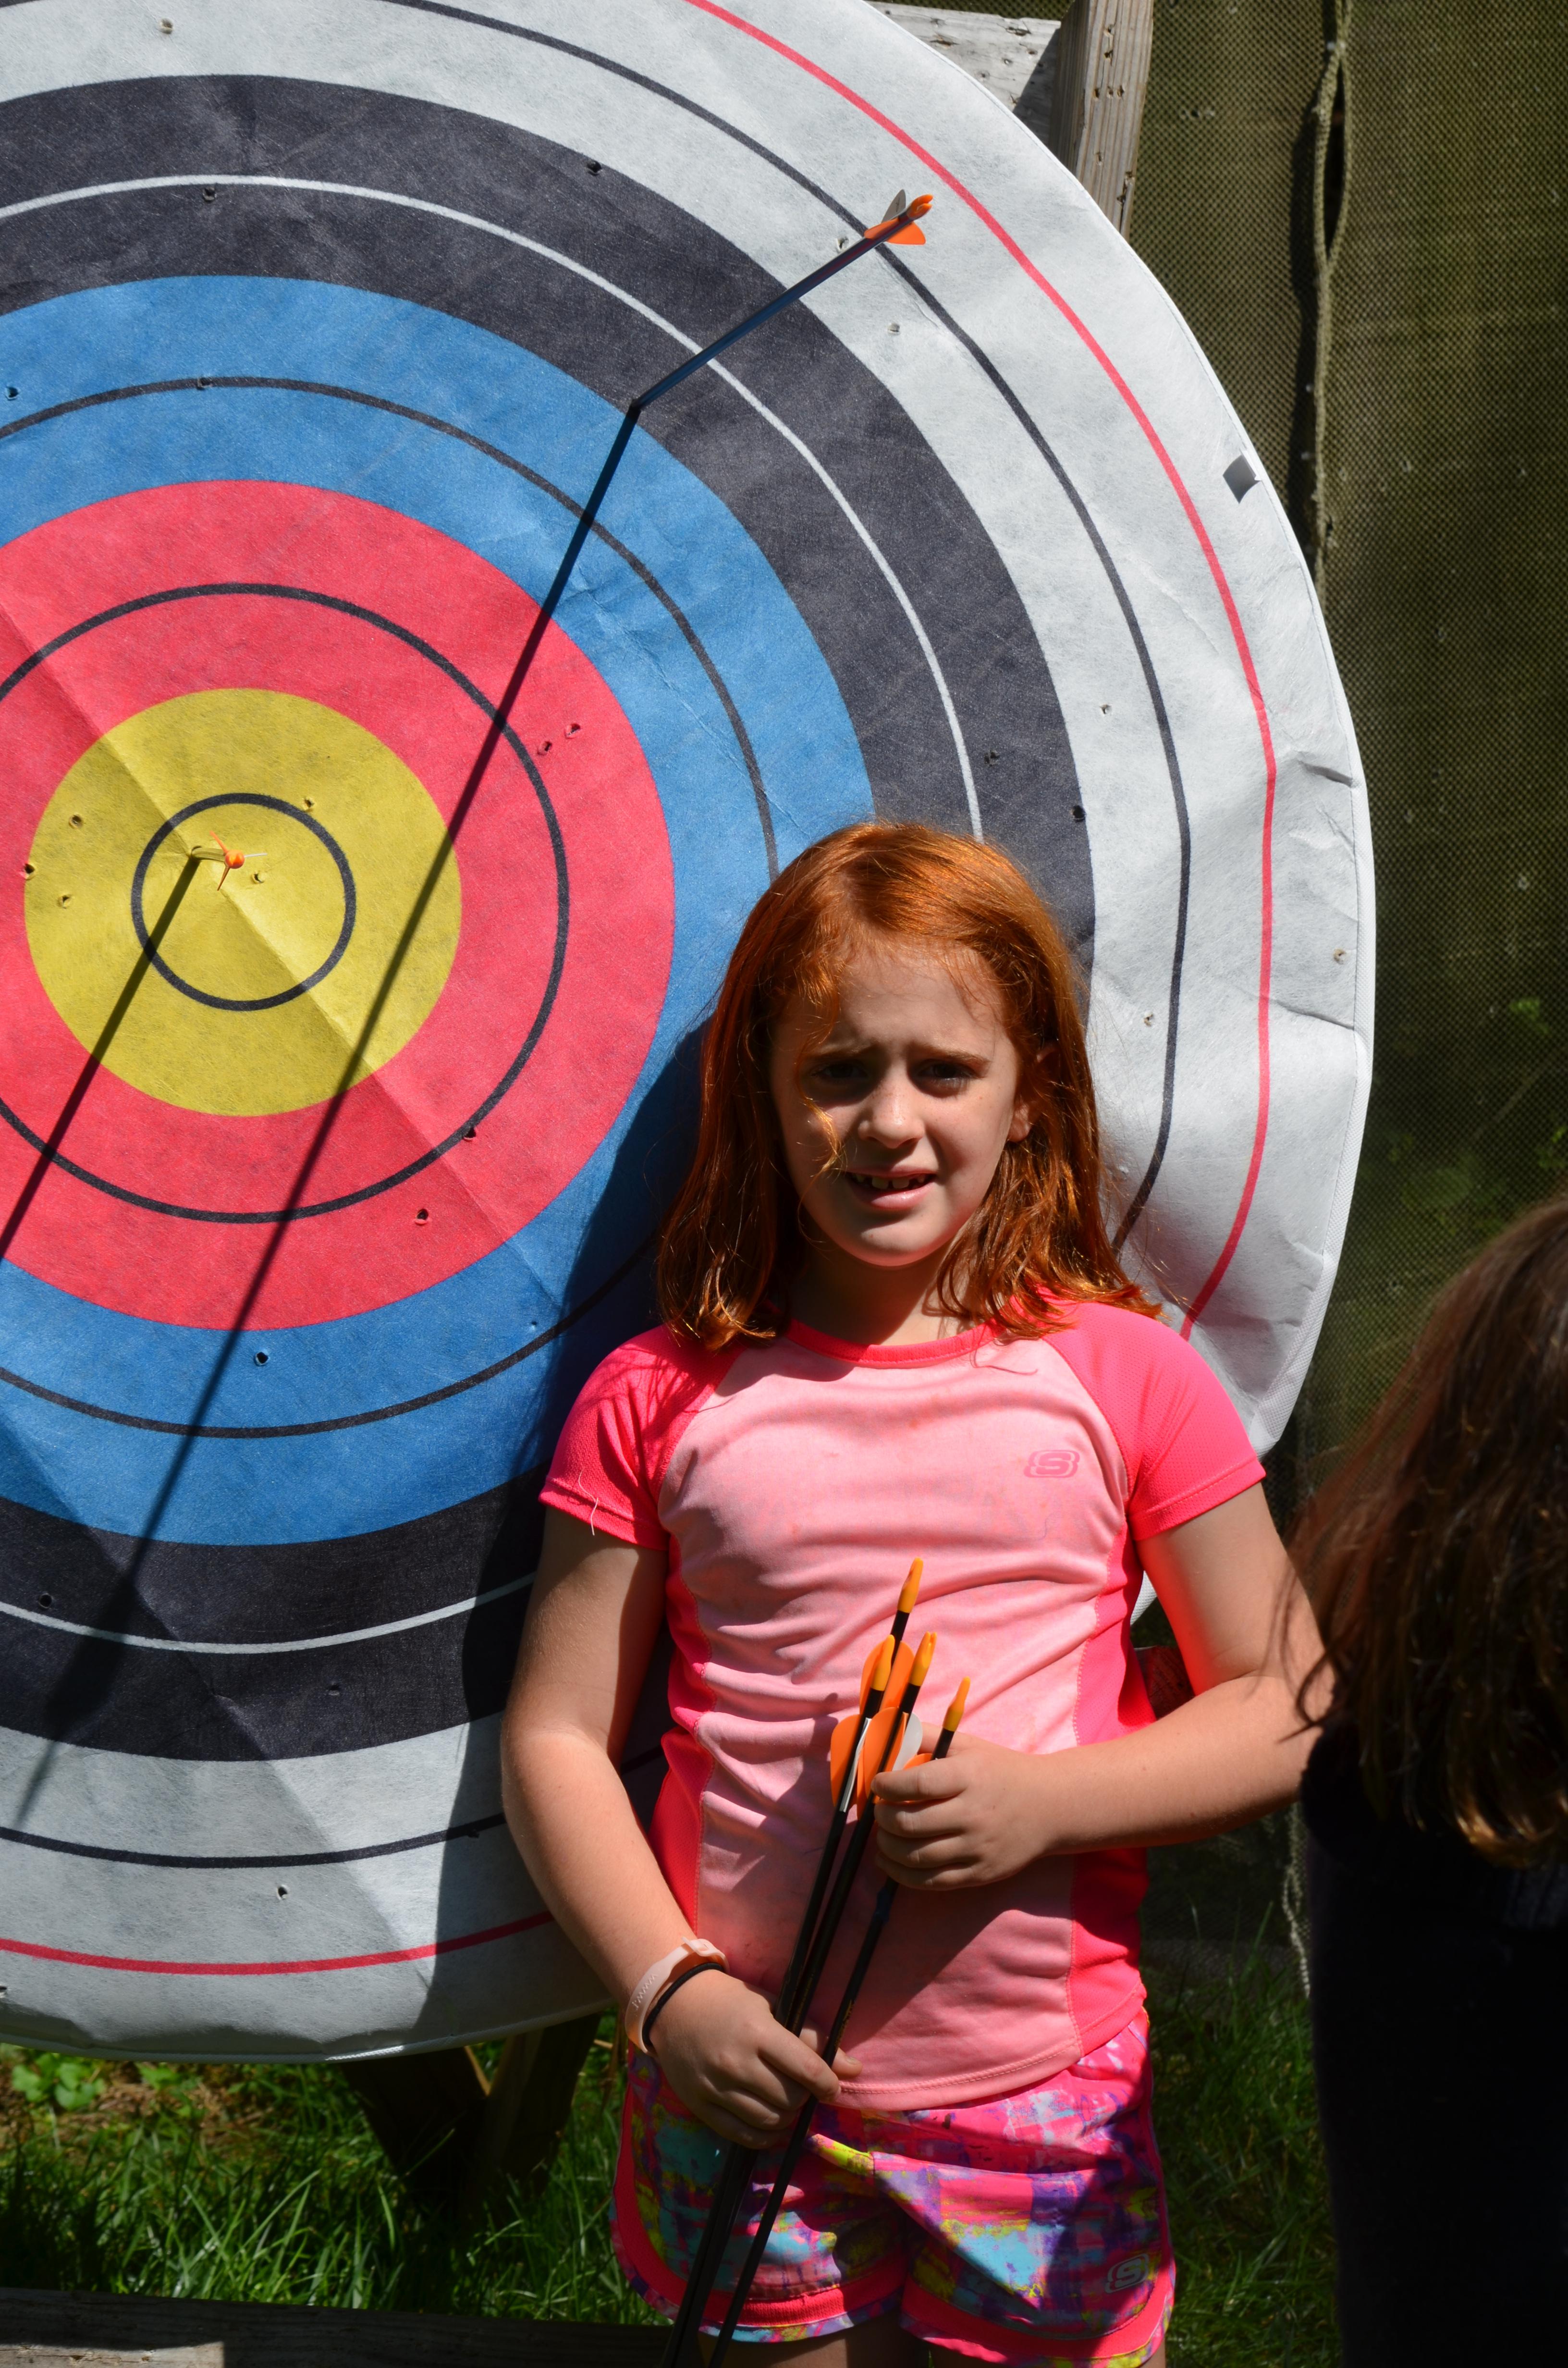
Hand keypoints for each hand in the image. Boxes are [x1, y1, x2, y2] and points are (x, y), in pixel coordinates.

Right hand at [647, 1969, 861, 2145]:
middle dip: (805, 2097)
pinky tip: (772, 2123)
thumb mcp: (771, 2007)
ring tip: (786, 2101)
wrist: (674, 2005)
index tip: (833, 2086)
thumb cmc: (730, 2002)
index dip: (828, 2083)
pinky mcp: (701, 2106)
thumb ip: (810, 2037)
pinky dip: (765, 2136)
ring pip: (769, 2120)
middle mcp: (736, 2062)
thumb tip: (854, 2069)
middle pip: (789, 2099)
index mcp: (757, 2031)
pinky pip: (742, 2135)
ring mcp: (716, 2087)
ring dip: (787, 2116)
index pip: (805, 2068)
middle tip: (802, 2087)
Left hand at [871, 1734, 1050, 1888]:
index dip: (887, 1786)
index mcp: (969, 1777)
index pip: (918, 1784)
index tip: (876, 1784)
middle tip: (877, 1811)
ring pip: (916, 1857)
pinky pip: (932, 1882)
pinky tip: (888, 1861)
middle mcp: (973, 1814)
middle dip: (883, 1818)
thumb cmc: (1001, 1771)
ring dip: (887, 1847)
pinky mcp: (980, 1874)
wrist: (1049, 1806)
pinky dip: (901, 1874)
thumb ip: (926, 1737)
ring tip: (881, 1835)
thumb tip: (886, 1732)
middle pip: (911, 1824)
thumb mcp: (968, 1745)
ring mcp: (977, 1848)